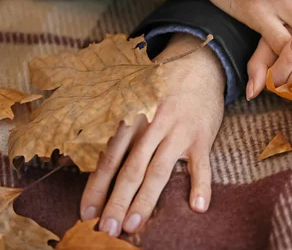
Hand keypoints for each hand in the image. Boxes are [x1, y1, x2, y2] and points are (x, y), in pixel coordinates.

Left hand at [80, 34, 224, 235]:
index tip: (87, 213)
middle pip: (131, 169)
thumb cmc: (162, 86)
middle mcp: (152, 125)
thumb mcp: (135, 98)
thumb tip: (99, 163)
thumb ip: (122, 127)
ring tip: (134, 225)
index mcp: (131, 118)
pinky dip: (201, 185)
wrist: (199, 65)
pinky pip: (202, 165)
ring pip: (159, 170)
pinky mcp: (202, 136)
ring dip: (146, 200)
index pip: (110, 158)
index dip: (97, 187)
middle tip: (107, 230)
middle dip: (116, 202)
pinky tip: (198, 206)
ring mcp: (178, 131)